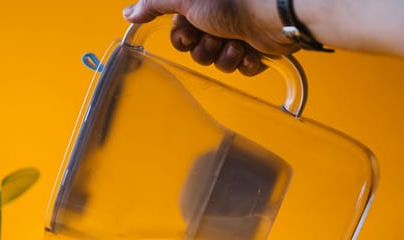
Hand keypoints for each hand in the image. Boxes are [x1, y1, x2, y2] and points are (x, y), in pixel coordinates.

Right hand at [123, 0, 299, 75]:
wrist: (274, 15)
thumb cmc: (235, 1)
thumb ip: (154, 4)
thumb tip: (128, 12)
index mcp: (200, 5)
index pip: (180, 34)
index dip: (183, 39)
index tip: (189, 34)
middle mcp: (218, 17)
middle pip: (197, 50)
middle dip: (205, 49)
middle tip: (214, 38)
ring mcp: (238, 32)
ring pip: (218, 61)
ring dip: (225, 57)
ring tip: (236, 44)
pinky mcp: (256, 48)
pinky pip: (241, 68)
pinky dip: (245, 63)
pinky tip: (250, 52)